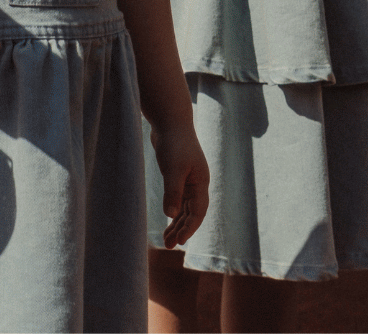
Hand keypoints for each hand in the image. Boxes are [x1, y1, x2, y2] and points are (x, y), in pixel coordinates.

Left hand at [150, 124, 209, 247]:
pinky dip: (173, 211)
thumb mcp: (173, 169)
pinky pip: (178, 199)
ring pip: (185, 208)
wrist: (169, 121)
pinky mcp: (178, 175)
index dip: (190, 228)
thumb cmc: (173, 143)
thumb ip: (173, 192)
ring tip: (166, 240)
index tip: (179, 242)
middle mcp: (197, 183)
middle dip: (182, 230)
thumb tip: (171, 215)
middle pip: (192, 213)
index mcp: (201, 182)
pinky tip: (168, 220)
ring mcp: (188, 179)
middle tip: (169, 246)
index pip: (198, 212)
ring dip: (177, 223)